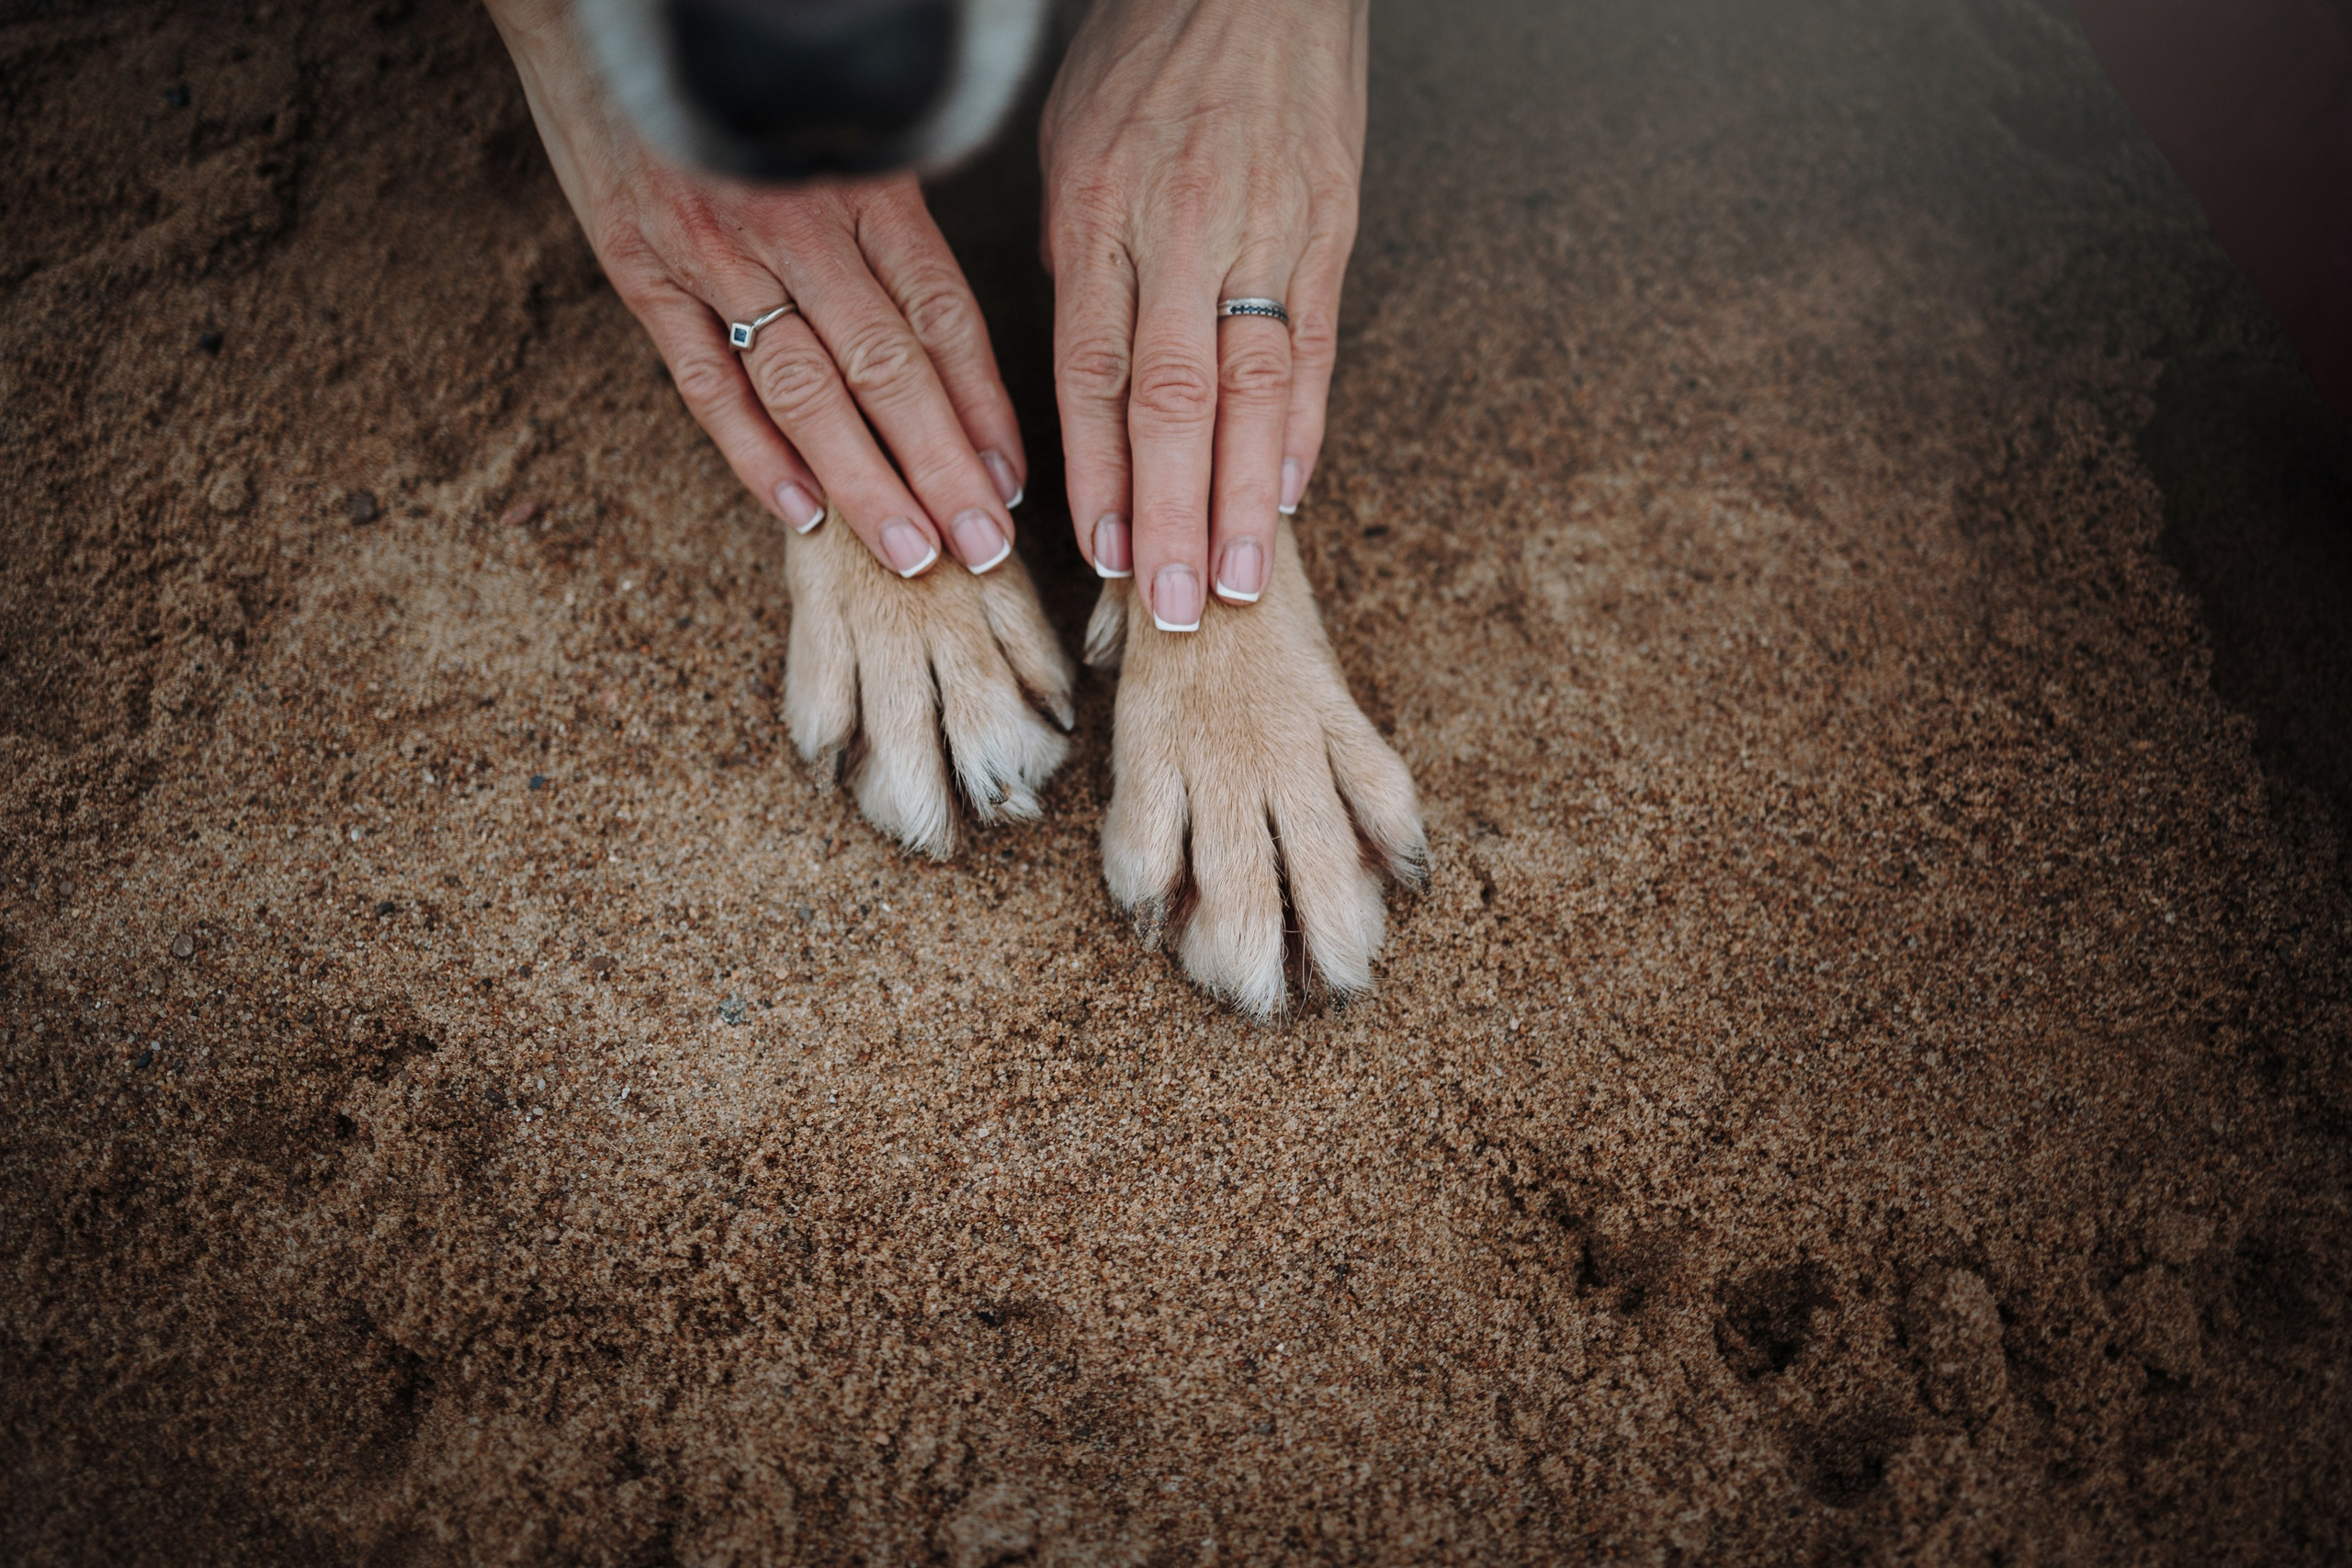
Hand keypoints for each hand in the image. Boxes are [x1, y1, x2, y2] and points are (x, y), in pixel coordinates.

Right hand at [486, 0, 1027, 578]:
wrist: (603, 8)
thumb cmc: (745, 77)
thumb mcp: (843, 126)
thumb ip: (893, 215)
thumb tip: (947, 332)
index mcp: (865, 181)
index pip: (943, 314)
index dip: (983, 405)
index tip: (1013, 479)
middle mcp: (797, 219)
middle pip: (887, 367)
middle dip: (942, 468)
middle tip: (983, 545)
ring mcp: (714, 249)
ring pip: (804, 389)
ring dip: (863, 480)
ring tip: (912, 553)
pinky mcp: (640, 268)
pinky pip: (705, 379)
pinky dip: (751, 453)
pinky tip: (799, 512)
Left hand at [1041, 0, 1368, 629]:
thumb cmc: (1147, 51)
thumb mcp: (1072, 143)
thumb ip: (1076, 260)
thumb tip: (1086, 370)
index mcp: (1098, 212)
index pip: (1093, 371)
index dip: (1098, 473)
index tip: (1099, 554)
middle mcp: (1180, 230)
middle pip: (1174, 400)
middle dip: (1169, 515)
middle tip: (1170, 605)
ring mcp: (1264, 230)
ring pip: (1253, 389)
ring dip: (1242, 498)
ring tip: (1236, 582)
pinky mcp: (1329, 226)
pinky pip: (1314, 345)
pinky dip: (1303, 428)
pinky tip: (1287, 496)